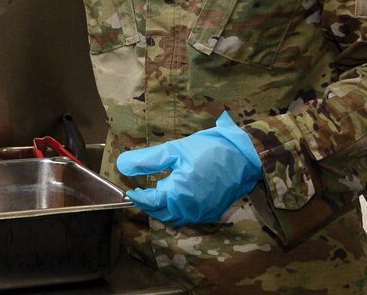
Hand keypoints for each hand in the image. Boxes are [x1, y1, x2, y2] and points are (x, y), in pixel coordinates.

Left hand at [116, 111, 261, 225]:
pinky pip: (188, 216)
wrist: (244, 155)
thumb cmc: (208, 149)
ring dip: (162, 209)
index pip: (150, 202)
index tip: (129, 191)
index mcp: (178, 195)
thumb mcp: (174, 150)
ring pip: (175, 217)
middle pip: (161, 213)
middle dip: (149, 205)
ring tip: (155, 195)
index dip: (138, 197)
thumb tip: (121, 165)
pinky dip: (177, 210)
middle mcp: (189, 210)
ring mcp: (202, 214)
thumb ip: (147, 160)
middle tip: (140, 193)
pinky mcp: (212, 213)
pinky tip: (175, 197)